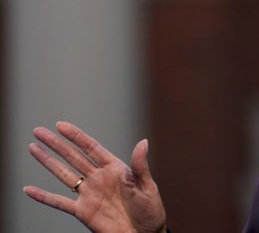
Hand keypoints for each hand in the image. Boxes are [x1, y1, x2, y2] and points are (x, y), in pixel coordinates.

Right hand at [23, 121, 166, 232]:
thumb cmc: (150, 210)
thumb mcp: (147, 186)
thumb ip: (140, 166)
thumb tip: (143, 142)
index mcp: (115, 168)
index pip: (91, 148)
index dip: (76, 136)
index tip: (61, 125)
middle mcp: (99, 178)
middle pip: (73, 157)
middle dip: (56, 144)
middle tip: (39, 131)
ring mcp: (89, 194)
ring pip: (64, 174)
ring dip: (48, 162)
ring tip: (33, 148)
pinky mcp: (83, 212)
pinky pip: (60, 203)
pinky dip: (44, 197)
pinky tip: (30, 190)